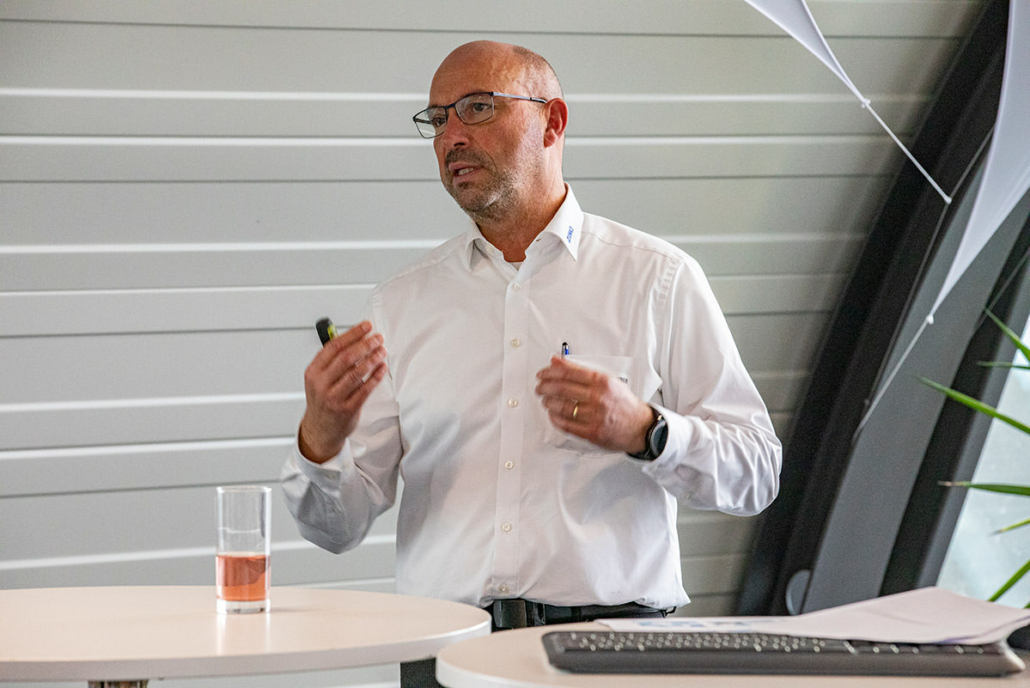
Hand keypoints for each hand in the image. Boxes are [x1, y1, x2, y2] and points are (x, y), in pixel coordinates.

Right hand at [298, 321, 387, 462]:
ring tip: (382, 350)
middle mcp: (321, 384)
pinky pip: (365, 389)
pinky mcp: (347, 409)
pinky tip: (382, 368)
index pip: (333, 346)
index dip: (352, 334)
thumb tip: (354, 337)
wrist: (320, 429)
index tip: (366, 327)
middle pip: (346, 358)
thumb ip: (332, 359)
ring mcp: (334, 398)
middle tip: (377, 338)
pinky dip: (375, 377)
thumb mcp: (318, 378)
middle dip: (365, 345)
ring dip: (372, 359)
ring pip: (356, 373)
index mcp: (313, 372)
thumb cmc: (322, 400)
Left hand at [535, 356, 653, 453]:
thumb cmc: (623, 403)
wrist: (640, 426)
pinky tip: (553, 414)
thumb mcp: (607, 380)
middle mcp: (598, 397)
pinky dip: (555, 419)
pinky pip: (567, 425)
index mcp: (602, 382)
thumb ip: (581, 370)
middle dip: (544, 387)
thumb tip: (558, 361)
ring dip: (548, 403)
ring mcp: (595, 416)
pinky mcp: (592, 432)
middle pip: (561, 389)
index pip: (568, 372)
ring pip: (562, 407)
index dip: (550, 372)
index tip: (542, 374)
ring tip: (545, 400)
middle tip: (539, 387)